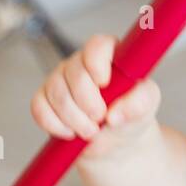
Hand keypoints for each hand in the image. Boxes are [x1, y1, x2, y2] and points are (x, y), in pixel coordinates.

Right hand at [30, 33, 160, 159]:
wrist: (116, 139)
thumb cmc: (132, 114)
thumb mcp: (146, 106)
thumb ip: (140, 103)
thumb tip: (115, 114)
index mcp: (110, 55)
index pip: (98, 45)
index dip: (97, 62)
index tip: (104, 83)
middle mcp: (83, 62)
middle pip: (74, 72)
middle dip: (87, 101)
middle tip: (100, 119)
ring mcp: (61, 78)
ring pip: (56, 92)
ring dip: (74, 118)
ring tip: (91, 131)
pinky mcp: (45, 98)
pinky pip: (39, 107)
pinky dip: (55, 124)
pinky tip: (71, 132)